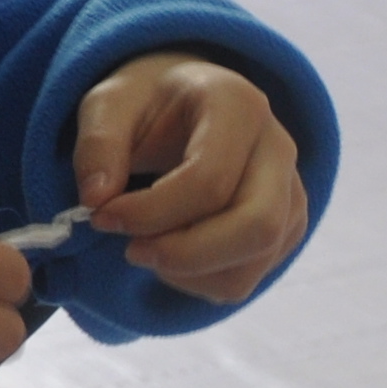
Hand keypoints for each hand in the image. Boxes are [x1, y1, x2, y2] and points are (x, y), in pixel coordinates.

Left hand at [71, 53, 307, 303]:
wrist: (185, 107)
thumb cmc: (147, 105)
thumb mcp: (108, 105)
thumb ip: (98, 145)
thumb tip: (96, 200)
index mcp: (238, 106)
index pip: (209, 181)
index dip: (150, 212)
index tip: (101, 216)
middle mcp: (278, 148)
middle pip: (256, 227)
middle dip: (183, 255)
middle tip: (131, 250)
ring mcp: (290, 193)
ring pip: (251, 264)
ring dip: (186, 273)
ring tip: (145, 246)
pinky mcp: (286, 228)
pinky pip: (246, 279)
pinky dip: (198, 281)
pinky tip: (170, 250)